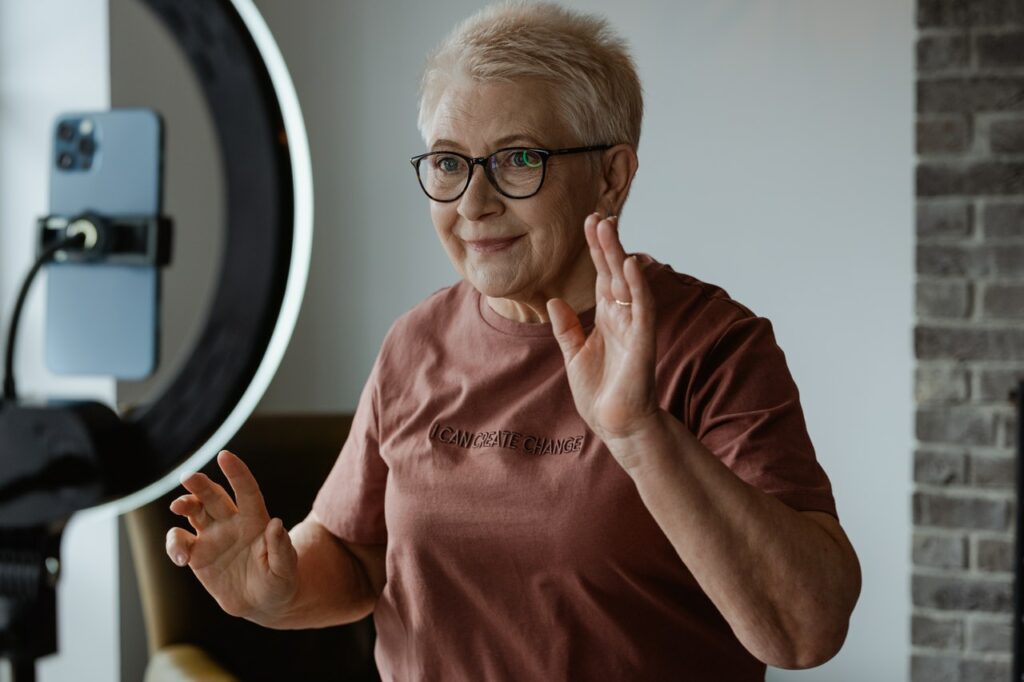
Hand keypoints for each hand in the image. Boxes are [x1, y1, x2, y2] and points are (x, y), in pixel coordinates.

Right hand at [165, 450, 297, 620]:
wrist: (262, 604)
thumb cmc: (279, 582)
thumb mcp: (285, 570)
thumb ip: (281, 549)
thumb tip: (276, 524)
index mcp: (256, 521)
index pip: (246, 491)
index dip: (237, 473)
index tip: (224, 456)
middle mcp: (232, 523)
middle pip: (214, 496)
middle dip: (201, 484)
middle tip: (188, 477)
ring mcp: (213, 536)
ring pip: (194, 511)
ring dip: (184, 503)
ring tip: (178, 507)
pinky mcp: (197, 555)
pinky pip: (179, 541)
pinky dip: (174, 544)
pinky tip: (180, 557)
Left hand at [547, 213, 659, 459]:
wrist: (616, 426)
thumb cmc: (600, 394)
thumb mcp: (573, 356)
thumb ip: (566, 328)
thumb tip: (554, 300)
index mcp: (606, 320)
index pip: (601, 277)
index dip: (595, 251)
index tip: (588, 223)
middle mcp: (622, 318)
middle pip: (614, 274)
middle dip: (606, 245)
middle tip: (598, 215)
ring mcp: (634, 328)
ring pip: (627, 284)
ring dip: (619, 256)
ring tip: (609, 228)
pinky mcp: (643, 343)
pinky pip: (642, 310)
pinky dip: (637, 287)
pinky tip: (629, 265)